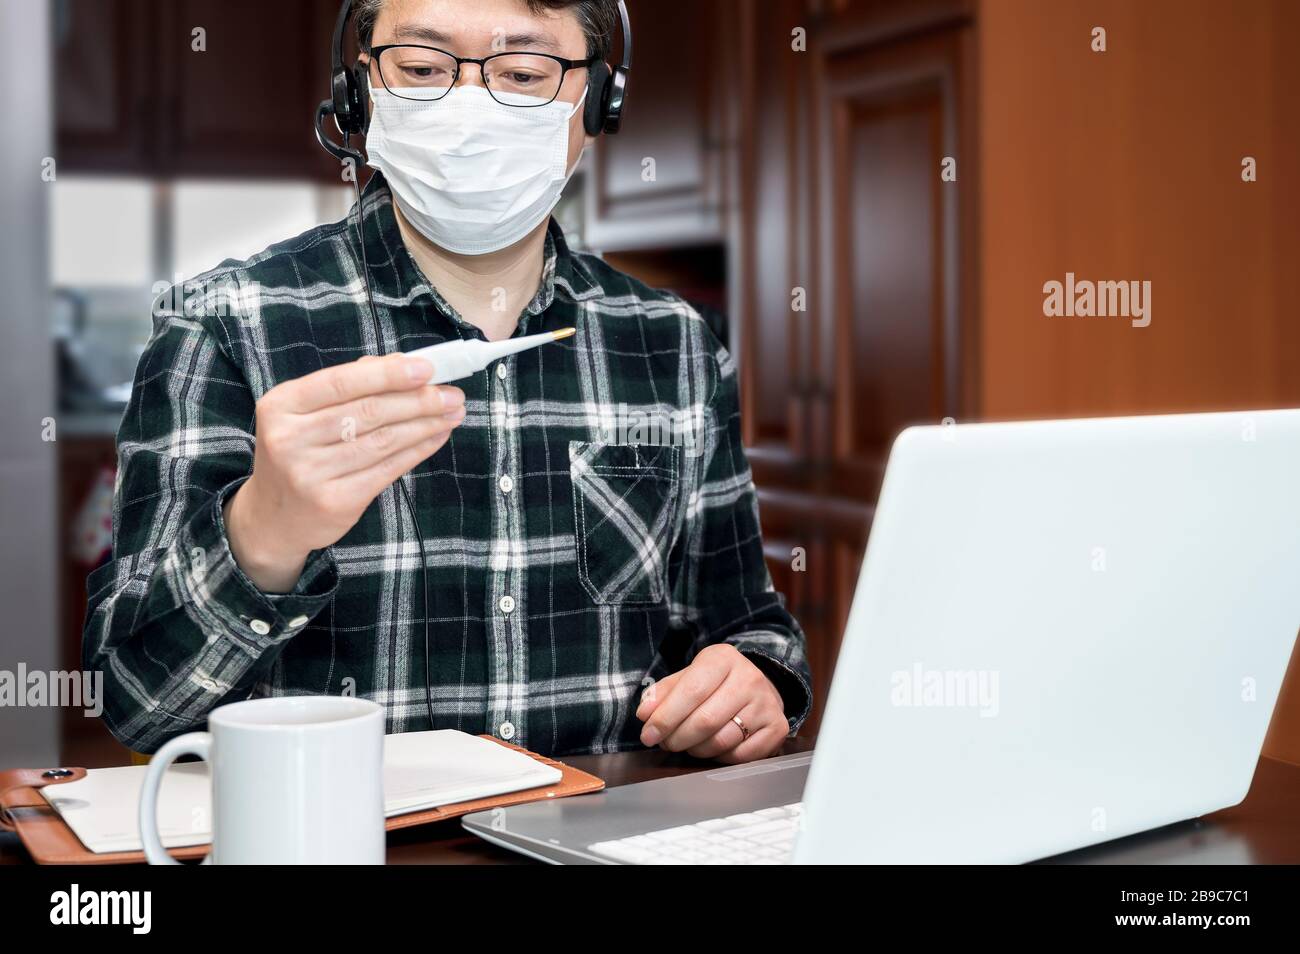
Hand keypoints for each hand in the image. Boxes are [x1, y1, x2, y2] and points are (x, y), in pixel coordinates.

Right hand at [225, 352, 465, 591]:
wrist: (274, 517)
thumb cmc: (299, 452)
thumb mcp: (304, 413)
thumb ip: (347, 387)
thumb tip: (402, 364)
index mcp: (281, 406)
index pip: (342, 382)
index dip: (388, 374)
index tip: (428, 368)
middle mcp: (290, 439)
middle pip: (369, 412)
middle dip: (419, 400)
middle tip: (453, 393)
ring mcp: (311, 474)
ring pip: (383, 441)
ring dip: (426, 424)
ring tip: (453, 412)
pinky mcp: (335, 501)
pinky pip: (388, 469)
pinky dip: (418, 450)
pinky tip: (437, 436)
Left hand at [635, 644, 787, 763]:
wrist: (758, 685)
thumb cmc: (715, 683)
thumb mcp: (689, 676)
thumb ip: (664, 693)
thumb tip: (645, 713)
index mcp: (723, 659)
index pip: (691, 691)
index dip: (665, 717)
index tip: (647, 734)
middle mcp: (750, 678)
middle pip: (705, 721)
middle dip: (677, 738)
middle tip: (665, 743)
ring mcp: (767, 704)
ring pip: (722, 741)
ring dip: (696, 750)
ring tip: (688, 744)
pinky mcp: (777, 727)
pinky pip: (740, 756)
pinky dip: (720, 757)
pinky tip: (713, 748)